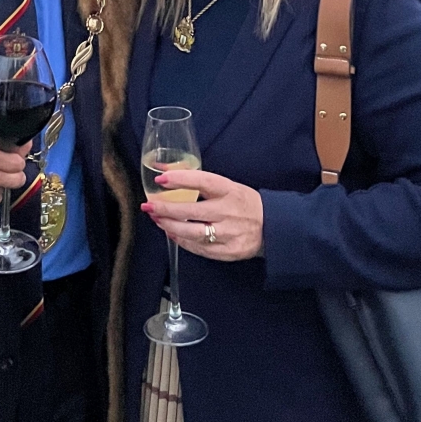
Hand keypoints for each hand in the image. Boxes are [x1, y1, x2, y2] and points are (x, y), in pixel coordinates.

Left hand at [141, 169, 263, 261]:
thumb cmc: (244, 202)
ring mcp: (228, 233)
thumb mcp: (227, 186)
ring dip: (170, 227)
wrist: (272, 226)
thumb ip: (199, 181)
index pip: (202, 181)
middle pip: (191, 210)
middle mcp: (228, 211)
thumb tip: (165, 170)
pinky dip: (183, 241)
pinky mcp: (228, 251)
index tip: (160, 178)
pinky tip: (172, 234)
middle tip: (149, 206)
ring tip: (157, 220)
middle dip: (166, 209)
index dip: (180, 179)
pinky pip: (199, 248)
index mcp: (229, 190)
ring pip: (192, 232)